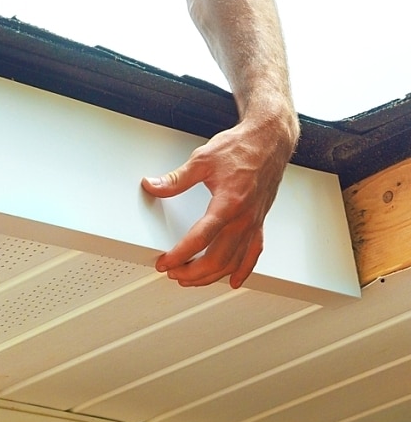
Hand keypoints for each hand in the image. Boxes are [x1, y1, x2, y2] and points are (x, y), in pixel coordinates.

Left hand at [141, 110, 297, 288]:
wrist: (269, 141)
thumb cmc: (240, 148)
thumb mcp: (201, 160)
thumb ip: (176, 179)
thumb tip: (152, 186)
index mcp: (228, 203)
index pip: (200, 238)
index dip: (180, 255)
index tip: (165, 262)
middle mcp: (244, 218)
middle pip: (218, 258)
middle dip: (192, 272)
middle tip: (172, 273)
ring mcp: (253, 222)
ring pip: (233, 261)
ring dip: (211, 276)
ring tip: (191, 279)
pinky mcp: (260, 222)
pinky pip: (253, 253)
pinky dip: (243, 270)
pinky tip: (233, 280)